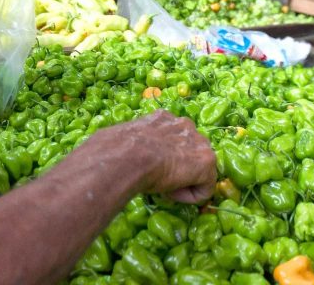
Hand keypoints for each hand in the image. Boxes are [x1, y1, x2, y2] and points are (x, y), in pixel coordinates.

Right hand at [98, 110, 216, 203]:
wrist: (127, 156)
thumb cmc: (116, 149)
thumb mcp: (123, 141)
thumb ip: (131, 144)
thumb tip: (107, 150)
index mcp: (163, 118)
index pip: (172, 138)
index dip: (162, 157)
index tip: (148, 169)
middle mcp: (184, 124)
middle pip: (189, 151)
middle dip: (178, 167)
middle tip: (158, 179)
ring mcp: (198, 141)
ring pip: (199, 169)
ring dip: (184, 181)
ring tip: (163, 187)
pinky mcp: (206, 161)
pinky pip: (204, 187)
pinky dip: (188, 196)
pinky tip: (170, 193)